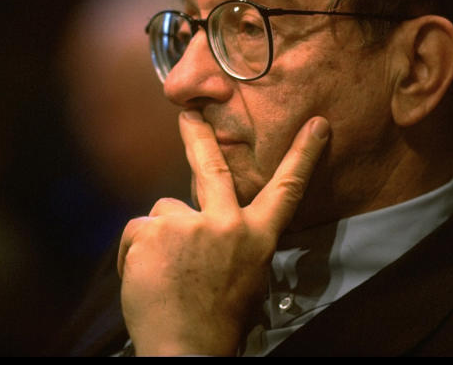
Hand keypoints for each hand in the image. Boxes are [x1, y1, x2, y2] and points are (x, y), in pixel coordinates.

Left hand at [117, 110, 329, 355]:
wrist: (187, 352)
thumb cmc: (216, 322)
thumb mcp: (245, 279)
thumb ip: (234, 244)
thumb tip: (211, 224)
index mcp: (256, 239)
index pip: (285, 191)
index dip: (302, 155)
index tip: (316, 125)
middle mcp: (227, 224)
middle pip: (211, 168)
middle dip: (198, 135)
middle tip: (188, 112)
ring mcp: (189, 224)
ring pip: (164, 212)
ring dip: (159, 237)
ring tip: (163, 274)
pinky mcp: (155, 230)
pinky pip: (138, 231)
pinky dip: (135, 254)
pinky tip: (146, 279)